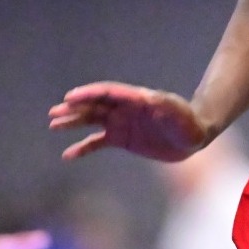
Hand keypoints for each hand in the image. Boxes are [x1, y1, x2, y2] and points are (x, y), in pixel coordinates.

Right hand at [49, 82, 207, 161]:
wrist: (193, 138)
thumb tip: (147, 97)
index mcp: (135, 99)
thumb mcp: (178, 113)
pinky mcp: (122, 140)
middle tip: (54, 113)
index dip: (88, 94)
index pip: (107, 93)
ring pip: (91, 121)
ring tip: (54, 125)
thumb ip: (164, 105)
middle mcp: (124, 109)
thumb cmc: (189, 123)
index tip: (70, 98)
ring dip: (73, 123)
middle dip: (74, 108)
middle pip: (94, 106)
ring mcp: (121, 123)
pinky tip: (68, 154)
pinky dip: (83, 148)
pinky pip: (97, 143)